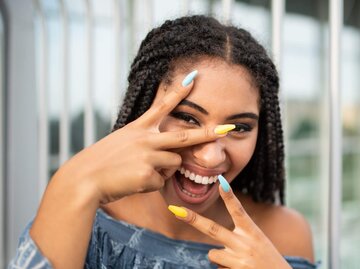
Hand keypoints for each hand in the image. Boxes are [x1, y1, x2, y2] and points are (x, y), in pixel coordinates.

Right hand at [56, 71, 229, 203]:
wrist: (84, 179)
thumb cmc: (102, 161)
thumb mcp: (122, 142)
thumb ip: (145, 142)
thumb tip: (168, 153)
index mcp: (138, 128)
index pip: (162, 106)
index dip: (178, 91)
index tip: (193, 78)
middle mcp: (145, 139)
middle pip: (184, 137)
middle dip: (207, 134)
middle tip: (225, 129)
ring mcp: (147, 157)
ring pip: (174, 164)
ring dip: (163, 170)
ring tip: (139, 171)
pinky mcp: (147, 175)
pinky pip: (161, 182)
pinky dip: (151, 184)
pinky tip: (134, 182)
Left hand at [169, 184, 290, 268]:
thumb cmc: (267, 260)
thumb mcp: (257, 242)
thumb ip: (237, 240)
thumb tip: (211, 251)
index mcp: (253, 232)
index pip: (239, 211)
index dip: (229, 196)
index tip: (221, 181)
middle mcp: (244, 244)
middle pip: (213, 229)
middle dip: (192, 219)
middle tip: (175, 210)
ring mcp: (239, 260)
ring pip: (213, 254)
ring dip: (221, 258)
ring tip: (240, 263)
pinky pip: (218, 268)